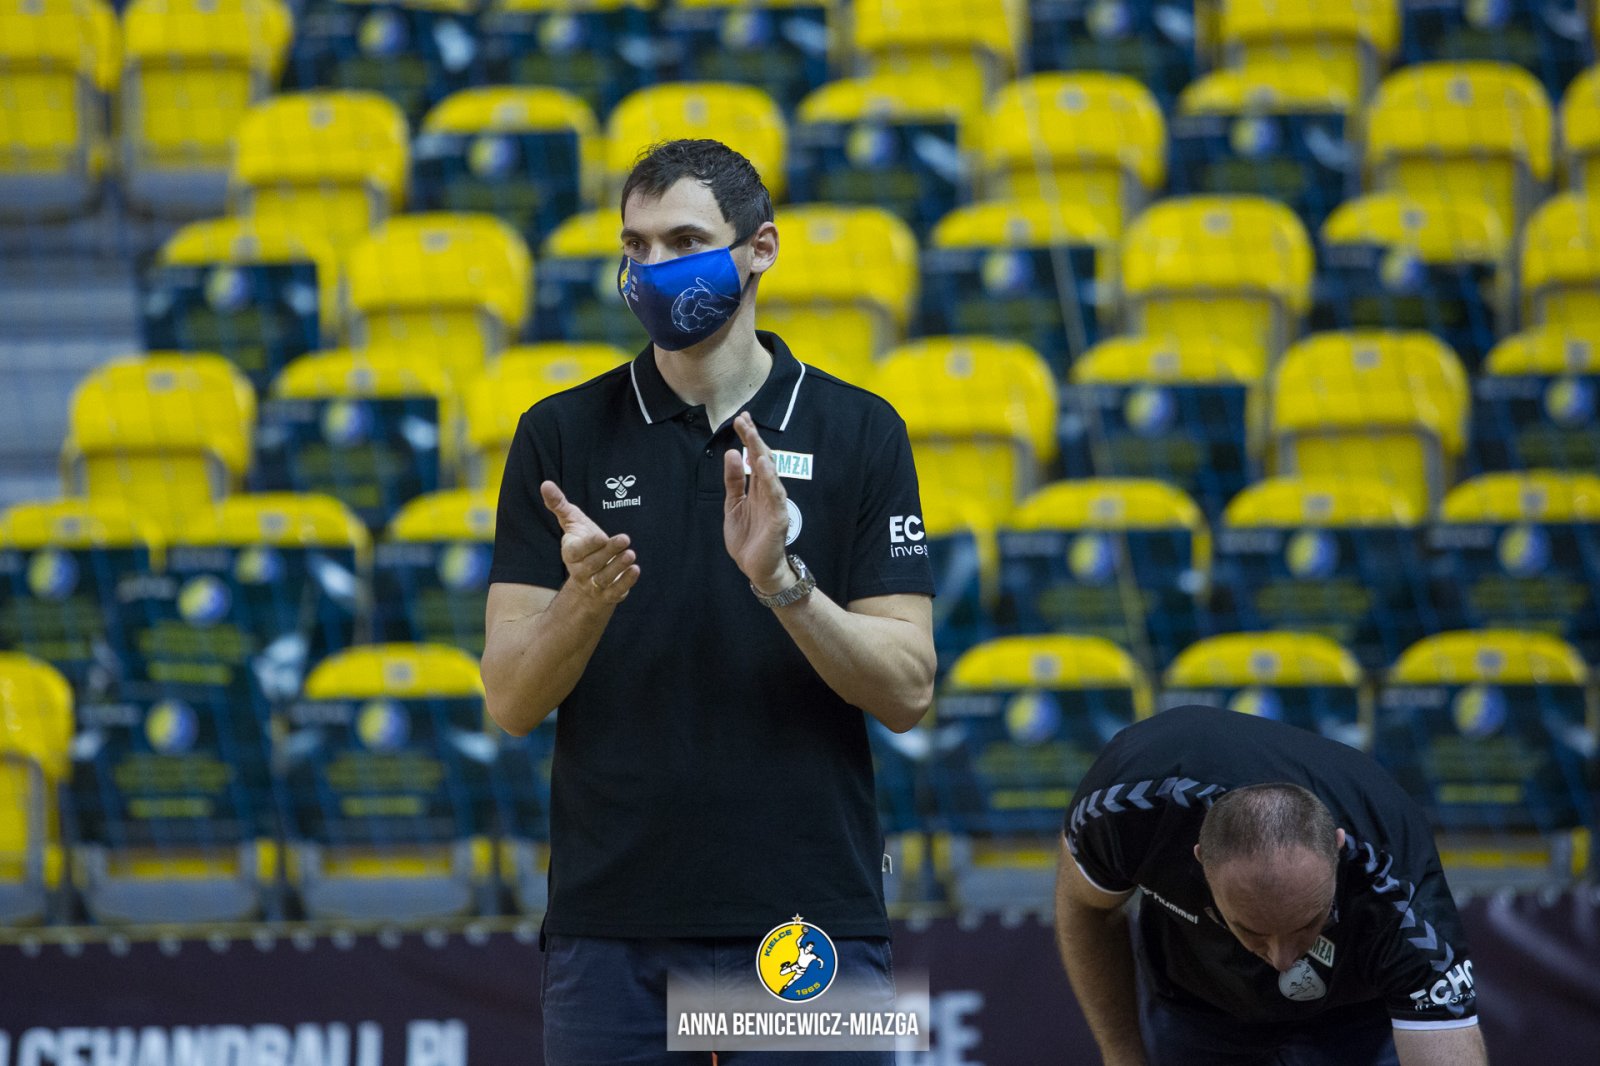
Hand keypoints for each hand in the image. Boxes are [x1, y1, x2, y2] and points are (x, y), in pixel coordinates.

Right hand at [541, 481, 638, 604]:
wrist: (588, 577)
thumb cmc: (581, 543)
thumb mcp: (571, 521)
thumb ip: (559, 504)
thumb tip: (546, 484)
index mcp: (571, 553)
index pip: (577, 551)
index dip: (588, 545)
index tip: (601, 536)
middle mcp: (581, 571)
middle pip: (593, 564)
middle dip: (609, 552)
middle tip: (625, 539)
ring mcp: (594, 584)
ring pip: (605, 578)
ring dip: (618, 567)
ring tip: (631, 555)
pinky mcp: (609, 593)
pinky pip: (616, 591)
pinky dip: (626, 582)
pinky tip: (635, 570)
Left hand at [723, 412, 792, 594]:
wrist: (756, 569)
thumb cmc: (748, 538)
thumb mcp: (733, 505)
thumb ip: (733, 481)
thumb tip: (732, 453)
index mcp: (756, 488)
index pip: (753, 457)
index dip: (748, 438)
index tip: (741, 418)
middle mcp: (767, 492)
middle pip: (762, 460)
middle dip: (753, 439)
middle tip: (744, 419)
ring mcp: (774, 504)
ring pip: (769, 474)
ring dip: (761, 454)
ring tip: (752, 436)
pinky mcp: (778, 518)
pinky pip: (775, 496)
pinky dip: (770, 479)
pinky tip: (764, 465)